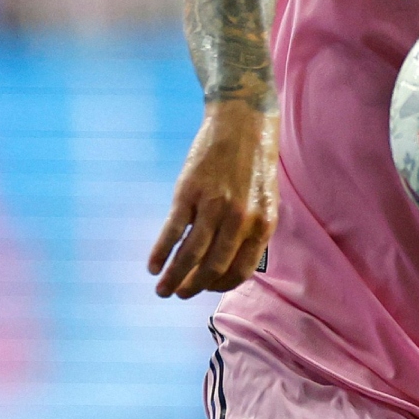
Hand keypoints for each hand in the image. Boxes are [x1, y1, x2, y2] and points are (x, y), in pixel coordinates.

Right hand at [148, 102, 279, 297]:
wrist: (242, 124)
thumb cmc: (253, 166)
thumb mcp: (265, 201)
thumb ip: (251, 231)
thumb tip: (230, 264)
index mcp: (263, 224)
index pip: (240, 270)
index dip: (220, 285)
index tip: (205, 288)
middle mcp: (241, 220)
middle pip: (213, 267)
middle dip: (194, 287)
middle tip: (179, 294)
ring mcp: (213, 206)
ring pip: (190, 255)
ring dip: (174, 277)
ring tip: (162, 291)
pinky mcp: (189, 192)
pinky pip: (172, 231)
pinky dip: (161, 253)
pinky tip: (153, 266)